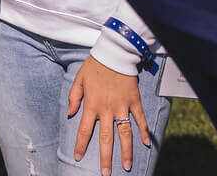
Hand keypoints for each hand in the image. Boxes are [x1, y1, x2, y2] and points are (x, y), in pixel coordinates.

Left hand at [67, 55, 149, 174]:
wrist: (114, 52)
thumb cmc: (95, 65)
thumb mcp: (79, 78)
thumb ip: (74, 97)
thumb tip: (70, 113)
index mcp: (92, 104)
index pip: (84, 130)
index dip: (80, 145)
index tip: (77, 157)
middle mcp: (107, 109)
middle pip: (106, 138)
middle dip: (105, 158)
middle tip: (106, 174)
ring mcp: (122, 106)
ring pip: (124, 133)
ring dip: (125, 151)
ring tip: (126, 166)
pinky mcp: (134, 100)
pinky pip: (140, 119)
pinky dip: (144, 131)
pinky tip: (146, 143)